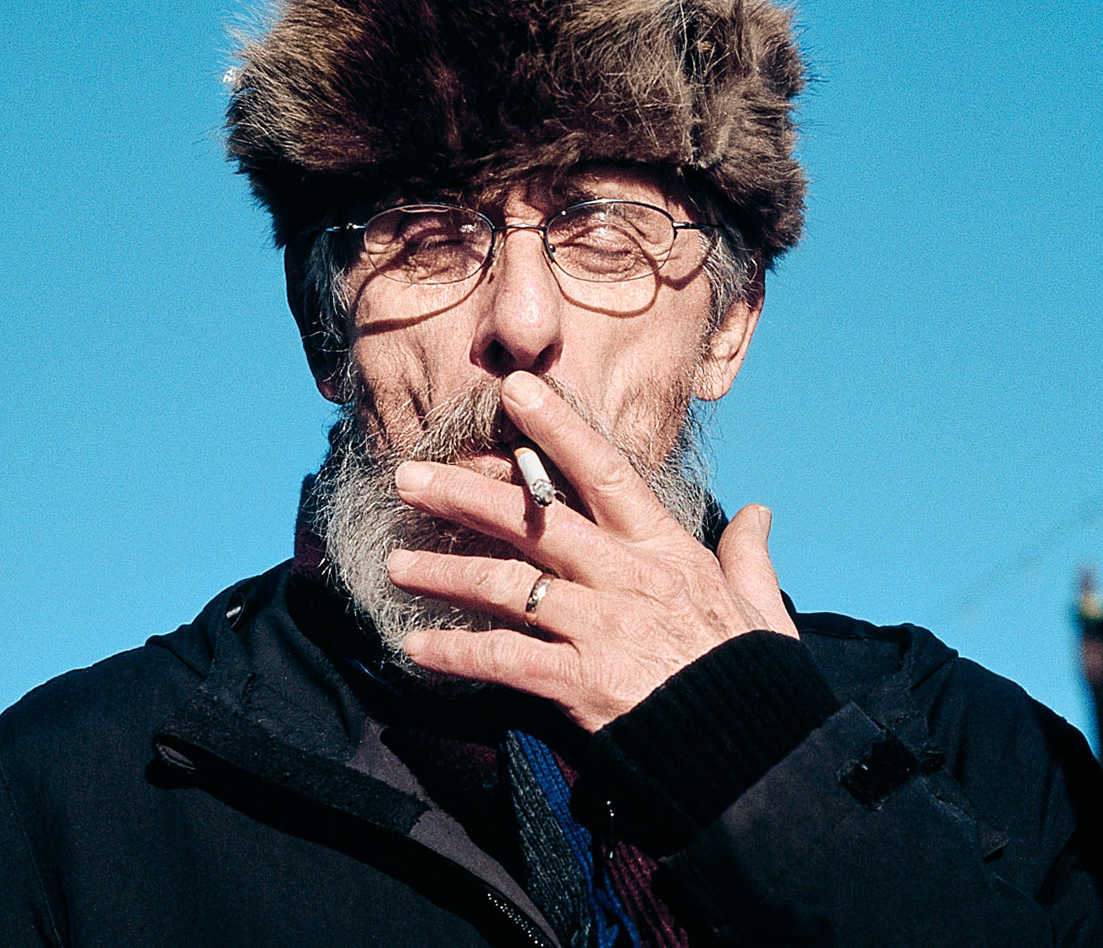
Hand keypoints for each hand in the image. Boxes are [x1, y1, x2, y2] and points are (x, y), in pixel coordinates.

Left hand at [387, 370, 797, 731]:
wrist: (758, 759)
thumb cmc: (755, 680)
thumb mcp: (758, 607)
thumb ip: (748, 555)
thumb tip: (758, 511)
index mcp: (666, 550)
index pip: (605, 471)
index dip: (558, 427)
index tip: (515, 390)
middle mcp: (627, 578)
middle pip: (533, 520)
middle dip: (463, 494)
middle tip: (408, 478)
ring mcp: (601, 629)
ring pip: (506, 585)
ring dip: (443, 573)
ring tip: (392, 565)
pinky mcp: (583, 684)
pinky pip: (505, 660)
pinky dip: (457, 653)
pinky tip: (417, 648)